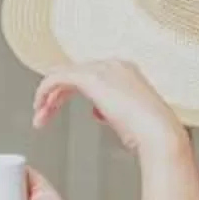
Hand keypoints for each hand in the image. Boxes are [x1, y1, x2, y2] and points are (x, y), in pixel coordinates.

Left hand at [33, 57, 186, 160]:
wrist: (159, 134)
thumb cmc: (149, 134)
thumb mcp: (127, 119)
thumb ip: (110, 110)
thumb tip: (98, 111)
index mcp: (124, 71)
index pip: (85, 74)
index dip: (67, 92)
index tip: (55, 110)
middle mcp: (113, 65)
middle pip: (71, 73)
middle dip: (54, 95)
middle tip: (42, 115)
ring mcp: (103, 68)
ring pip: (62, 75)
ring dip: (47, 97)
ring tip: (39, 117)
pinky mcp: (91, 77)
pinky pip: (57, 78)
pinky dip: (44, 91)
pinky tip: (40, 107)